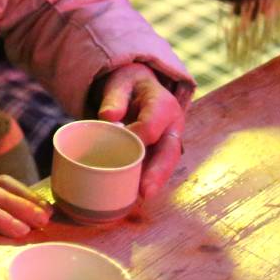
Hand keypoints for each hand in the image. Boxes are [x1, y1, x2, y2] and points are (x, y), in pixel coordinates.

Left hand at [95, 62, 185, 198]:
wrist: (136, 87)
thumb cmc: (127, 86)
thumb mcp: (120, 82)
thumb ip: (114, 97)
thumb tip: (108, 117)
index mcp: (164, 104)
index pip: (152, 124)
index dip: (138, 136)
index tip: (119, 143)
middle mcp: (172, 125)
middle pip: (169, 151)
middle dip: (158, 172)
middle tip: (145, 191)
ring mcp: (168, 141)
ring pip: (165, 164)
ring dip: (155, 182)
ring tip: (141, 197)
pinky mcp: (159, 152)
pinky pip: (156, 168)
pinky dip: (146, 181)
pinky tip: (133, 194)